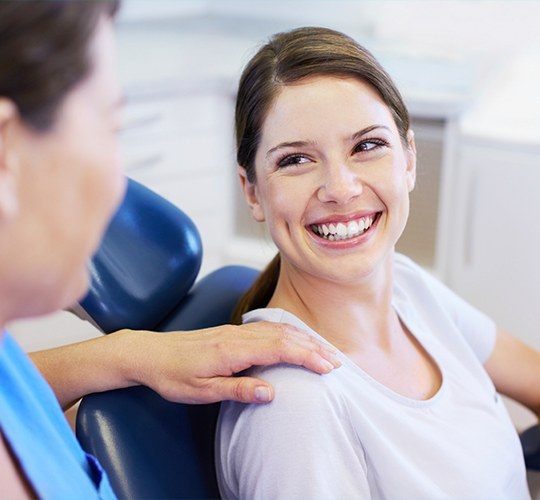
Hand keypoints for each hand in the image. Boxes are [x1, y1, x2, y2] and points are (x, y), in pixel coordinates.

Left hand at [119, 322, 341, 404]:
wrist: (150, 353)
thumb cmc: (173, 375)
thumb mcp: (201, 391)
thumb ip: (237, 389)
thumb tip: (271, 392)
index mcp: (232, 350)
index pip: (280, 348)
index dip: (307, 356)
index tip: (328, 367)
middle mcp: (238, 335)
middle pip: (284, 335)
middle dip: (313, 347)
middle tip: (337, 361)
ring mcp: (235, 330)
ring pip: (278, 329)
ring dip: (304, 338)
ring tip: (324, 350)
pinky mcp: (232, 331)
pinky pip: (267, 327)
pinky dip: (288, 333)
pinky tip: (295, 338)